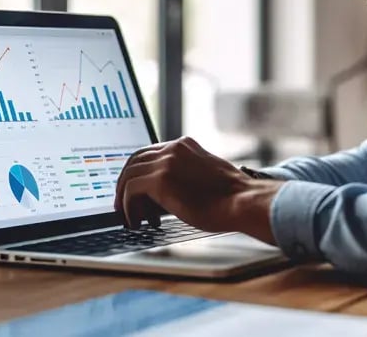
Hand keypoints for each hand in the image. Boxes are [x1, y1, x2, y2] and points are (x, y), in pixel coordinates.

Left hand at [114, 137, 281, 242]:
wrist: (242, 202)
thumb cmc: (231, 198)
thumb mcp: (205, 177)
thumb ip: (184, 176)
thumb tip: (162, 195)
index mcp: (185, 145)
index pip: (150, 153)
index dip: (138, 172)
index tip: (134, 190)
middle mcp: (174, 148)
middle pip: (134, 159)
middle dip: (125, 183)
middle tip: (124, 204)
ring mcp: (167, 161)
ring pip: (129, 174)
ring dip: (124, 197)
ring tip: (129, 217)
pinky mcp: (161, 179)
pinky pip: (131, 190)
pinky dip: (128, 206)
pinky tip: (136, 221)